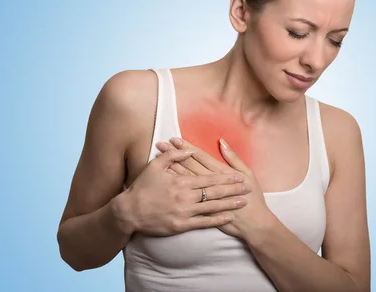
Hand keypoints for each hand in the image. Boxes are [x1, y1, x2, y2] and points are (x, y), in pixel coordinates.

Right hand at [120, 148, 251, 236]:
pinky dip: (217, 220)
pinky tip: (228, 217)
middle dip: (232, 189)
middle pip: (213, 192)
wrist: (129, 212)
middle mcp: (185, 196)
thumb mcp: (154, 167)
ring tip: (243, 202)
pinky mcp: (181, 225)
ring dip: (228, 204)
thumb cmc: (142, 188)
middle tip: (247, 188)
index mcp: (181, 181)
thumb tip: (188, 150)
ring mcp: (184, 212)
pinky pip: (203, 223)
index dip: (224, 177)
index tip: (238, 176)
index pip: (208, 178)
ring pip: (211, 207)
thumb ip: (172, 157)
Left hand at [165, 137, 277, 241]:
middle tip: (163, 144)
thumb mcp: (248, 174)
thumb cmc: (253, 198)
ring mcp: (204, 198)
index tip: (175, 140)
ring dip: (173, 168)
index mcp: (221, 172)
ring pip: (186, 180)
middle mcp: (210, 184)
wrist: (253, 224)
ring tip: (161, 160)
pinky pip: (185, 196)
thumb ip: (234, 158)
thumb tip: (222, 143)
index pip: (201, 157)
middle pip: (189, 166)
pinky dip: (177, 188)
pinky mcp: (201, 210)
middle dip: (176, 155)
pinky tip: (167, 180)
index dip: (187, 148)